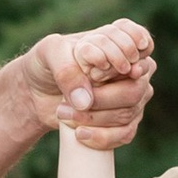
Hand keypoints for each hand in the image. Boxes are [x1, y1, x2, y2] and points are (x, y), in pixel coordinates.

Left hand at [19, 17, 154, 152]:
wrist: (35, 91)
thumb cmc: (46, 63)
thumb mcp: (50, 53)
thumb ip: (67, 70)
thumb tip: (86, 102)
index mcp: (119, 40)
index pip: (142, 45)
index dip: (126, 61)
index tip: (96, 74)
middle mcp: (131, 66)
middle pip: (136, 88)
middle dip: (102, 99)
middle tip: (71, 103)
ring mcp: (132, 95)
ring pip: (130, 112)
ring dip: (95, 119)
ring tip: (63, 114)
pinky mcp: (124, 119)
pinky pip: (126, 133)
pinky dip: (103, 137)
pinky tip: (80, 134)